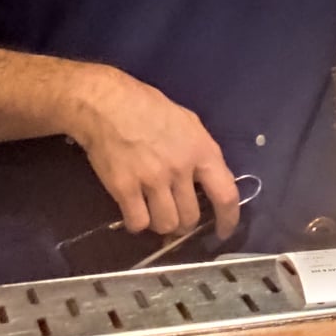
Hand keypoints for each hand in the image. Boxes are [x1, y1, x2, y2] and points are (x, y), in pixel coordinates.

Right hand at [67, 65, 241, 238]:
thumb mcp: (188, 123)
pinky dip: (137, 222)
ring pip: (167, 225)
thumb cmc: (149, 108)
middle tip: (176, 214)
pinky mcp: (125, 189)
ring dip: (162, 224)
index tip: (223, 231)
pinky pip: (138, 223)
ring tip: (154, 211)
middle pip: (191, 218)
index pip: (226, 194)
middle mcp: (180, 169)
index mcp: (202, 150)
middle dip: (185, 222)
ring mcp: (152, 180)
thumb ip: (201, 153)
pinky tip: (134, 210)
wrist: (108, 104)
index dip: (228, 219)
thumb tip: (208, 180)